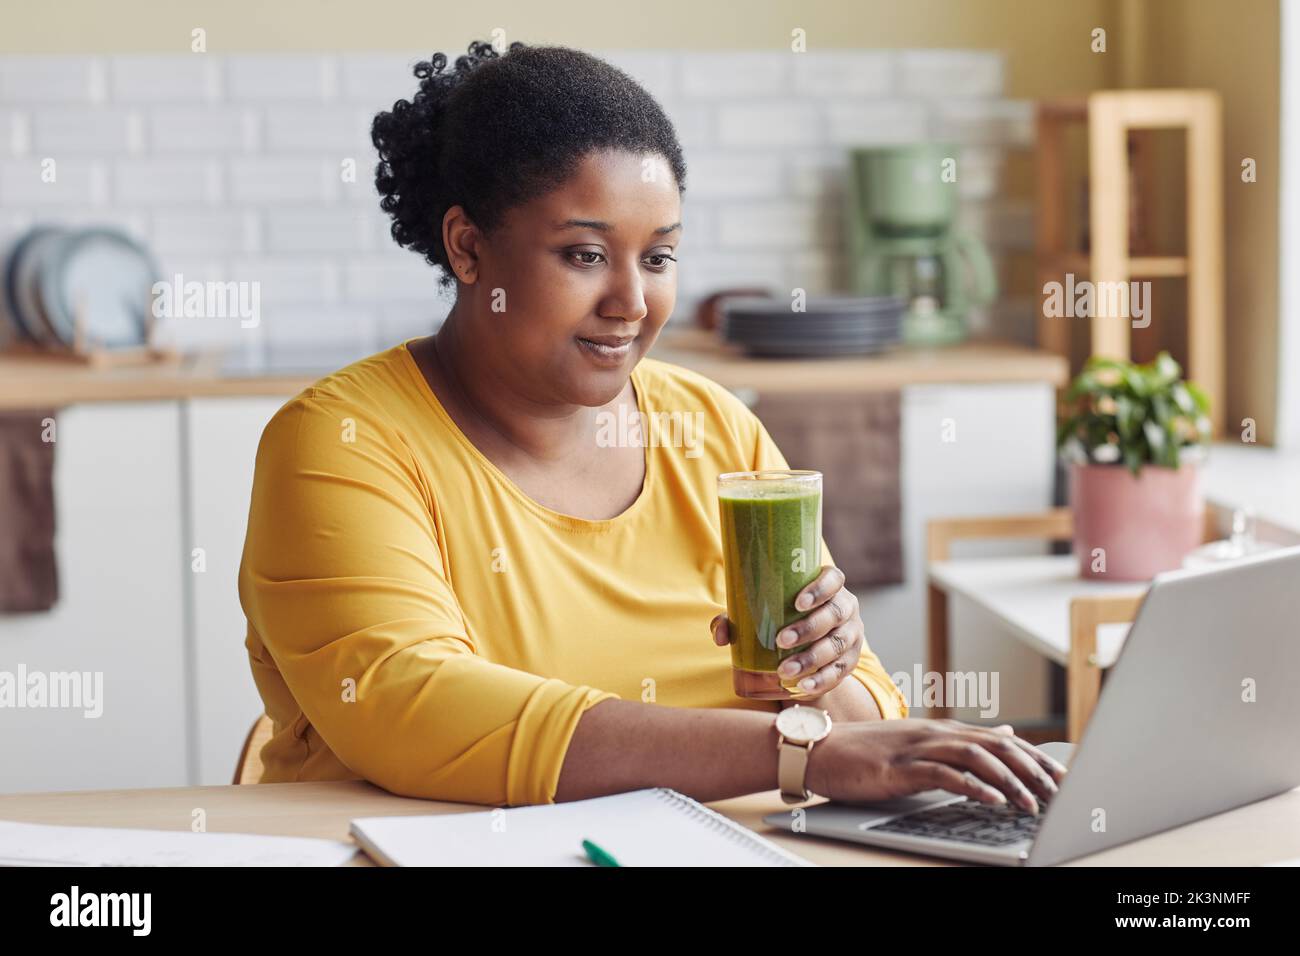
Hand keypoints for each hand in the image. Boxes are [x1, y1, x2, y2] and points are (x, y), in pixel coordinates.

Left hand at [711, 565, 862, 697]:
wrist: (807, 645)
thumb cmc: (781, 618)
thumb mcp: (762, 613)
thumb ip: (736, 618)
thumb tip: (719, 633)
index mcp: (829, 586)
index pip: (833, 579)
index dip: (820, 589)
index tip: (798, 602)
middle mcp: (845, 607)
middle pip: (834, 614)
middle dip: (808, 628)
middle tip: (780, 640)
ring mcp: (851, 634)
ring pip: (837, 645)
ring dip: (811, 659)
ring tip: (785, 670)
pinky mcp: (850, 660)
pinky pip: (840, 672)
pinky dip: (822, 680)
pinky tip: (804, 686)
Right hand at [805, 718, 1067, 813]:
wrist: (821, 749)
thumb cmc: (868, 752)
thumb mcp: (922, 743)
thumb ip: (964, 741)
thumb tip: (1006, 735)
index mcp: (944, 730)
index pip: (1001, 742)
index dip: (1036, 758)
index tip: (1064, 777)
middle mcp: (936, 733)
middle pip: (997, 747)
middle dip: (1033, 770)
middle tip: (1060, 793)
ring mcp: (918, 747)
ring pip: (976, 758)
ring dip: (1009, 782)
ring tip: (1032, 803)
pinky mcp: (901, 767)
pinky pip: (944, 774)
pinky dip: (972, 787)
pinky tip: (991, 801)